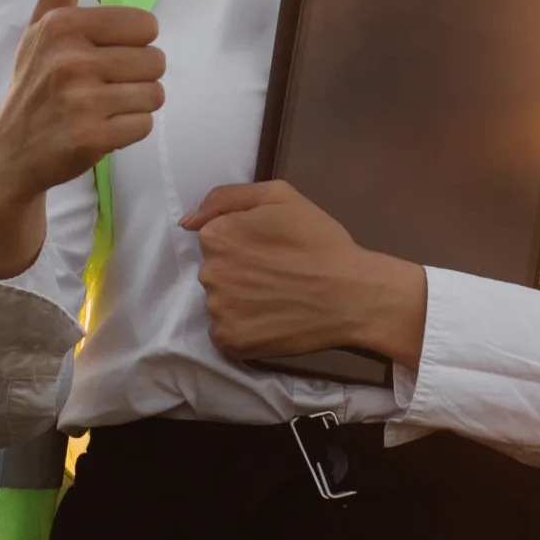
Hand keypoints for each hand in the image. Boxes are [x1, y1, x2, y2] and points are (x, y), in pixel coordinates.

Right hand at [0, 0, 165, 277]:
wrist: (10, 153)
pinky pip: (144, 126)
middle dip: (136, 76)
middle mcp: (69, 59)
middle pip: (156, 61)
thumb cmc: (36, 80)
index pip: (147, 25)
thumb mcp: (44, 22)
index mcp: (62, 23)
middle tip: (101, 87)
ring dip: (135, 105)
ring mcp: (79, 101)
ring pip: (155, 95)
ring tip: (101, 108)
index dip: (131, 43)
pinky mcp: (90, 138)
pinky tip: (99, 131)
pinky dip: (128, 132)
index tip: (100, 55)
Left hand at [182, 182, 427, 368]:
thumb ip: (226, 198)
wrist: (352, 294)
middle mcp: (209, 274)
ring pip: (221, 304)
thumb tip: (187, 222)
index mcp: (216, 236)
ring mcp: (218, 311)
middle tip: (278, 277)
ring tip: (277, 301)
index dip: (245, 245)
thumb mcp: (279, 196)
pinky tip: (271, 322)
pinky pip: (227, 334)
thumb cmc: (320, 241)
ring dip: (241, 303)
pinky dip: (245, 330)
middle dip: (240, 274)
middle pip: (216, 273)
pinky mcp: (230, 342)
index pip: (215, 240)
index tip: (271, 252)